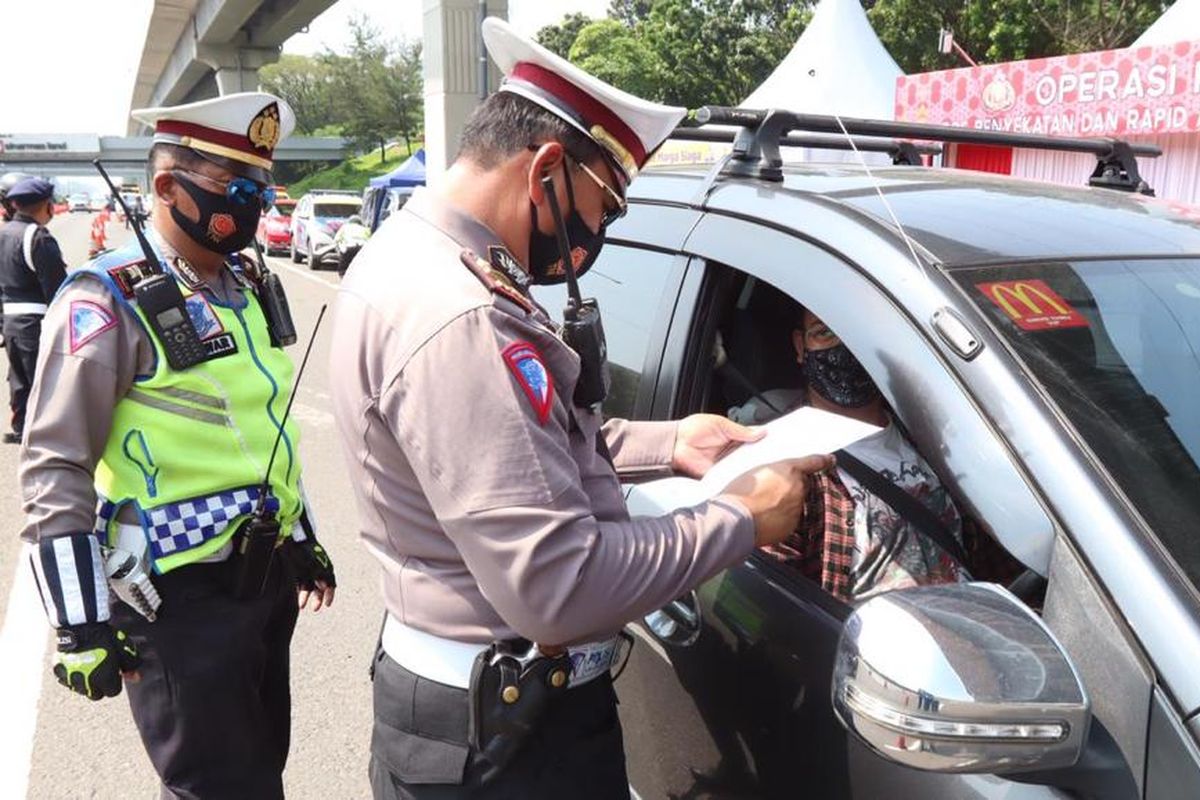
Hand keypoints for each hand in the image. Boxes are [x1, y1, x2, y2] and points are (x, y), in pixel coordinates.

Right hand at [52, 623, 140, 700]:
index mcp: (104, 680)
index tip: (114, 673)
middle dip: (101, 686)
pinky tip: (78, 664)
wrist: (82, 626)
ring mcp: (71, 679)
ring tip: (90, 666)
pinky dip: (72, 676)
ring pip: (81, 690)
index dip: (116, 682)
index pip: (113, 692)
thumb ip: (131, 666)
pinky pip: (67, 681)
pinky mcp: (59, 673)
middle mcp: (86, 684)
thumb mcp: (124, 649)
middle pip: (96, 695)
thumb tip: (135, 678)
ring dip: (86, 682)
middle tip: (102, 671)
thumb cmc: (105, 637)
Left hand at [282, 538, 335, 611]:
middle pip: (321, 586)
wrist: (295, 538)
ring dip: (307, 596)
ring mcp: (309, 569)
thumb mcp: (314, 565)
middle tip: (315, 608)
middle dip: (318, 598)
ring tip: (302, 605)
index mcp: (326, 567)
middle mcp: (319, 569)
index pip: (331, 583)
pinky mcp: (300, 569)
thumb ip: (320, 577)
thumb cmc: (306, 550)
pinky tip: (298, 596)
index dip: (330, 594)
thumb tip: (326, 587)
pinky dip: (301, 590)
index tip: (328, 604)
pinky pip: (302, 582)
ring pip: (310, 586)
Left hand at [672, 414, 764, 477]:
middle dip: (760, 456)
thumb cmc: (693, 429)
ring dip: (750, 467)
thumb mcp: (721, 424)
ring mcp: (725, 464)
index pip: (753, 441)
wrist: (676, 443)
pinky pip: (731, 478)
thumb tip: (761, 432)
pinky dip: (737, 477)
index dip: (763, 442)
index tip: (776, 442)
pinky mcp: (718, 475)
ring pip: (743, 468)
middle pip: (750, 456)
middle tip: (772, 455)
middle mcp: (731, 452)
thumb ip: (741, 431)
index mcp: (733, 438)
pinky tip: (745, 475)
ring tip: (762, 465)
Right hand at [719, 454, 835, 546]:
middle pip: (802, 484)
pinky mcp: (791, 525)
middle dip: (792, 486)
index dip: (824, 460)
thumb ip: (772, 472)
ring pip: (796, 502)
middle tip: (772, 489)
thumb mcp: (754, 472)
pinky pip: (790, 518)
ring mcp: (796, 508)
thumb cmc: (739, 495)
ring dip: (785, 502)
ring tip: (763, 505)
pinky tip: (765, 516)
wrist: (735, 520)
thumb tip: (777, 477)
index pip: (814, 462)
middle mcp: (797, 488)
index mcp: (789, 470)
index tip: (830, 460)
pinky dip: (781, 518)